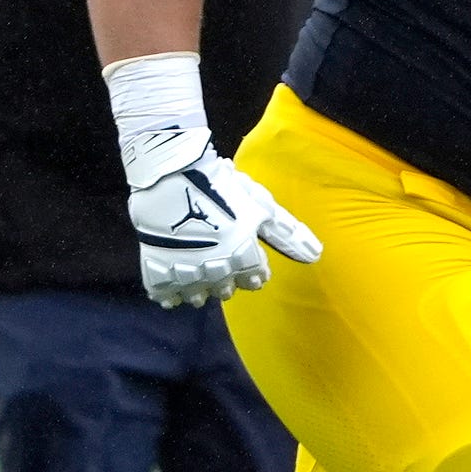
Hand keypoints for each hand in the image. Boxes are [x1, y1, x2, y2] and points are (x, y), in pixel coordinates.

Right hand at [129, 150, 320, 307]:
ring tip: (200, 273)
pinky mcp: (156, 269)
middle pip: (226, 291)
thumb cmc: (225, 187)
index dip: (255, 272)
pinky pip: (164, 295)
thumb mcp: (262, 207)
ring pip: (197, 296)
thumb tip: (315, 255)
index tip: (251, 264)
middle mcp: (215, 271)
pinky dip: (170, 293)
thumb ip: (288, 234)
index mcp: (244, 257)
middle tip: (224, 264)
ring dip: (202, 288)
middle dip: (229, 281)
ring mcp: (184, 272)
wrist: (172, 175)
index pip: (255, 280)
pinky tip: (174, 284)